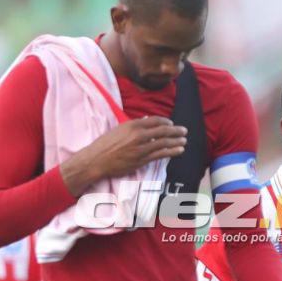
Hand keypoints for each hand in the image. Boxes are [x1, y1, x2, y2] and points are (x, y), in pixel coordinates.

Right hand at [62, 116, 187, 193]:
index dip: (166, 121)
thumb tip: (146, 120)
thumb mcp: (119, 129)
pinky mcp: (142, 160)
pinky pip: (160, 155)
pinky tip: (179, 150)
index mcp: (132, 125)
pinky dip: (172, 152)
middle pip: (162, 131)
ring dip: (176, 141)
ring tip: (184, 140)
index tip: (171, 122)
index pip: (155, 120)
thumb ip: (134, 125)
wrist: (97, 160)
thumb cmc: (105, 144)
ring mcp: (141, 148)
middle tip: (184, 131)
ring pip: (164, 143)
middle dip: (175, 130)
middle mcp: (138, 135)